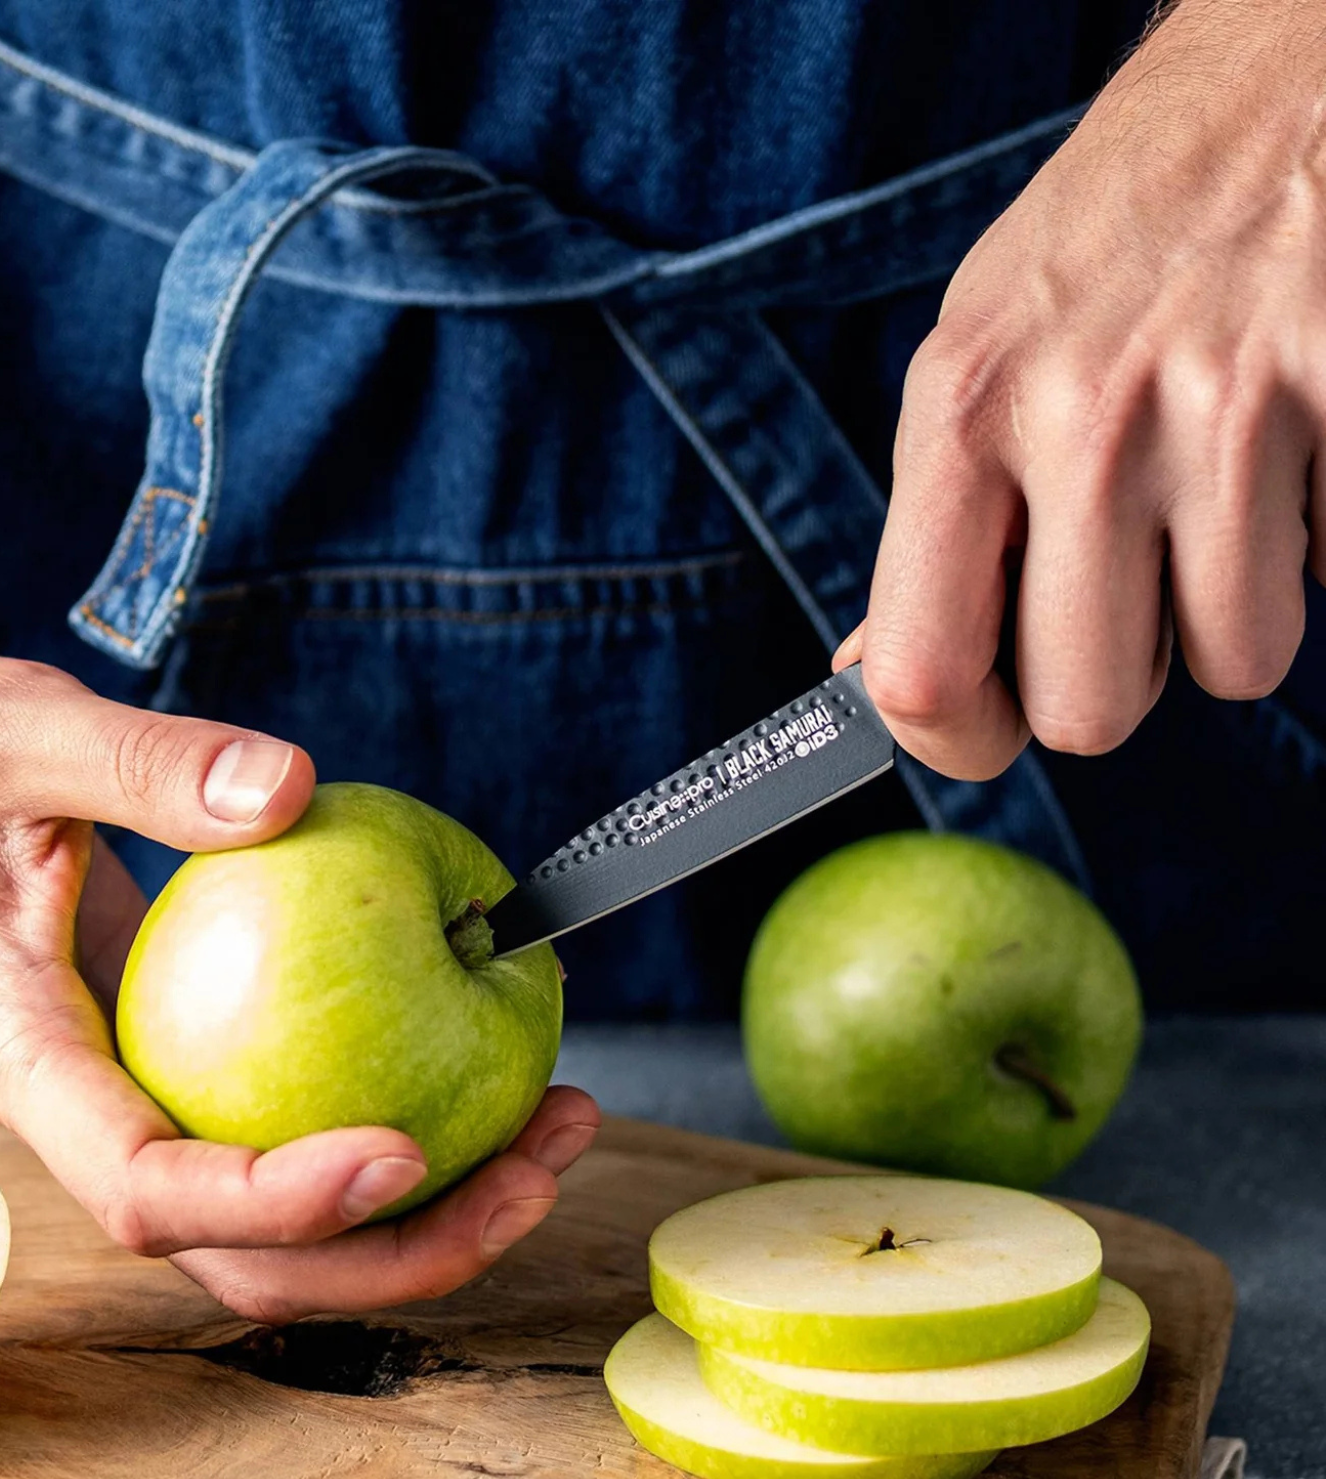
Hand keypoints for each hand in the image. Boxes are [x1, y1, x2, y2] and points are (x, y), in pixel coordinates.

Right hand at [0, 395, 598, 1321]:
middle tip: (543, 1170)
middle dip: (397, 1251)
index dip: (276, 1201)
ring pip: (272, 1236)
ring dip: (419, 1220)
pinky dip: (386, 1151)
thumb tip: (297, 788)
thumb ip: (148, 763)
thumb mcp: (19, 730)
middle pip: (239, 1260)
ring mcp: (124, 1112)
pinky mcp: (168, 1081)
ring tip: (554, 1139)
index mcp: (19, 1062)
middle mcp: (77, 1120)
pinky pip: (280, 1152)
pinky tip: (488, 1087)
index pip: (147, 1188)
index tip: (402, 1150)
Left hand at [846, 0, 1325, 773]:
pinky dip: (1325, 535)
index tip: (992, 718)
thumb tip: (870, 682)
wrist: (1282, 65)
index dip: (960, 738)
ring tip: (1226, 487)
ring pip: (1236, 664)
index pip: (922, 677)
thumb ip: (936, 526)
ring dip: (1234, 607)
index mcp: (962, 412)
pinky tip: (1301, 439)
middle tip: (1135, 579)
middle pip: (1090, 711)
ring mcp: (1230, 402)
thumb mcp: (980, 356)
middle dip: (1121, 674)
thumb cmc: (1114, 238)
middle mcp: (1083, 414)